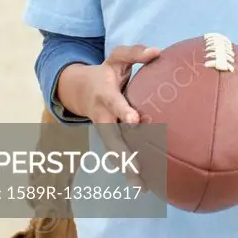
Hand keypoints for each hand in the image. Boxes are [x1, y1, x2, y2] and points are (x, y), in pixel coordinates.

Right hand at [61, 44, 160, 189]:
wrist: (80, 89)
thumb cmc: (106, 71)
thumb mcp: (117, 57)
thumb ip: (135, 53)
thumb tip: (158, 52)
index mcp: (105, 94)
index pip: (114, 103)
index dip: (123, 111)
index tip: (135, 121)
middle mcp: (102, 115)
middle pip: (110, 137)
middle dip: (121, 152)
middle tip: (136, 167)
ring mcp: (104, 130)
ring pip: (112, 151)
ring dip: (125, 168)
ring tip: (141, 185)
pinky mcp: (108, 139)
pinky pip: (117, 156)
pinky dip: (128, 170)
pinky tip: (144, 184)